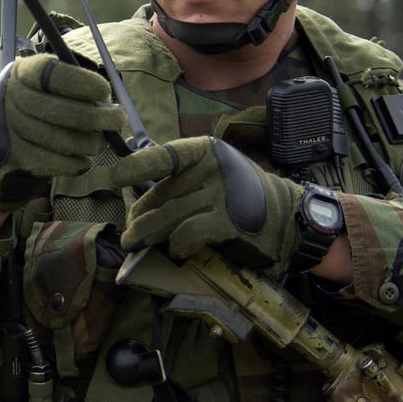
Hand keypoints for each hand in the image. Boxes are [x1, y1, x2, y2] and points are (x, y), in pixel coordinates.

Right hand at [0, 54, 126, 214]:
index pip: (53, 74)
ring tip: (101, 142)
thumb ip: (76, 87)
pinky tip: (84, 160)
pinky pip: (51, 163)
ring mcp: (10, 128)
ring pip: (59, 140)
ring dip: (89, 143)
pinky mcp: (14, 155)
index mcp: (24, 72)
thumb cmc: (41, 98)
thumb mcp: (51, 81)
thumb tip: (108, 107)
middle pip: (59, 111)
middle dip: (97, 118)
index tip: (104, 92)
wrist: (3, 127)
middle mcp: (13, 98)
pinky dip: (74, 164)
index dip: (82, 84)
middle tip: (117, 120)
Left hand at [112, 136, 303, 276]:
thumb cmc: (241, 195)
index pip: (166, 155)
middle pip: (163, 195)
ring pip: (170, 216)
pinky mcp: (228, 223)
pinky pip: (188, 234)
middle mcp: (212, 169)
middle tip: (128, 232)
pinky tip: (174, 250)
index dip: (138, 165)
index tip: (116, 178)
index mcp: (205, 151)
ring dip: (148, 234)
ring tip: (134, 244)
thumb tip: (138, 202)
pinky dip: (176, 244)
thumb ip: (181, 181)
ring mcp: (221, 196)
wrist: (286, 216)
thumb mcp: (213, 174)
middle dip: (140, 217)